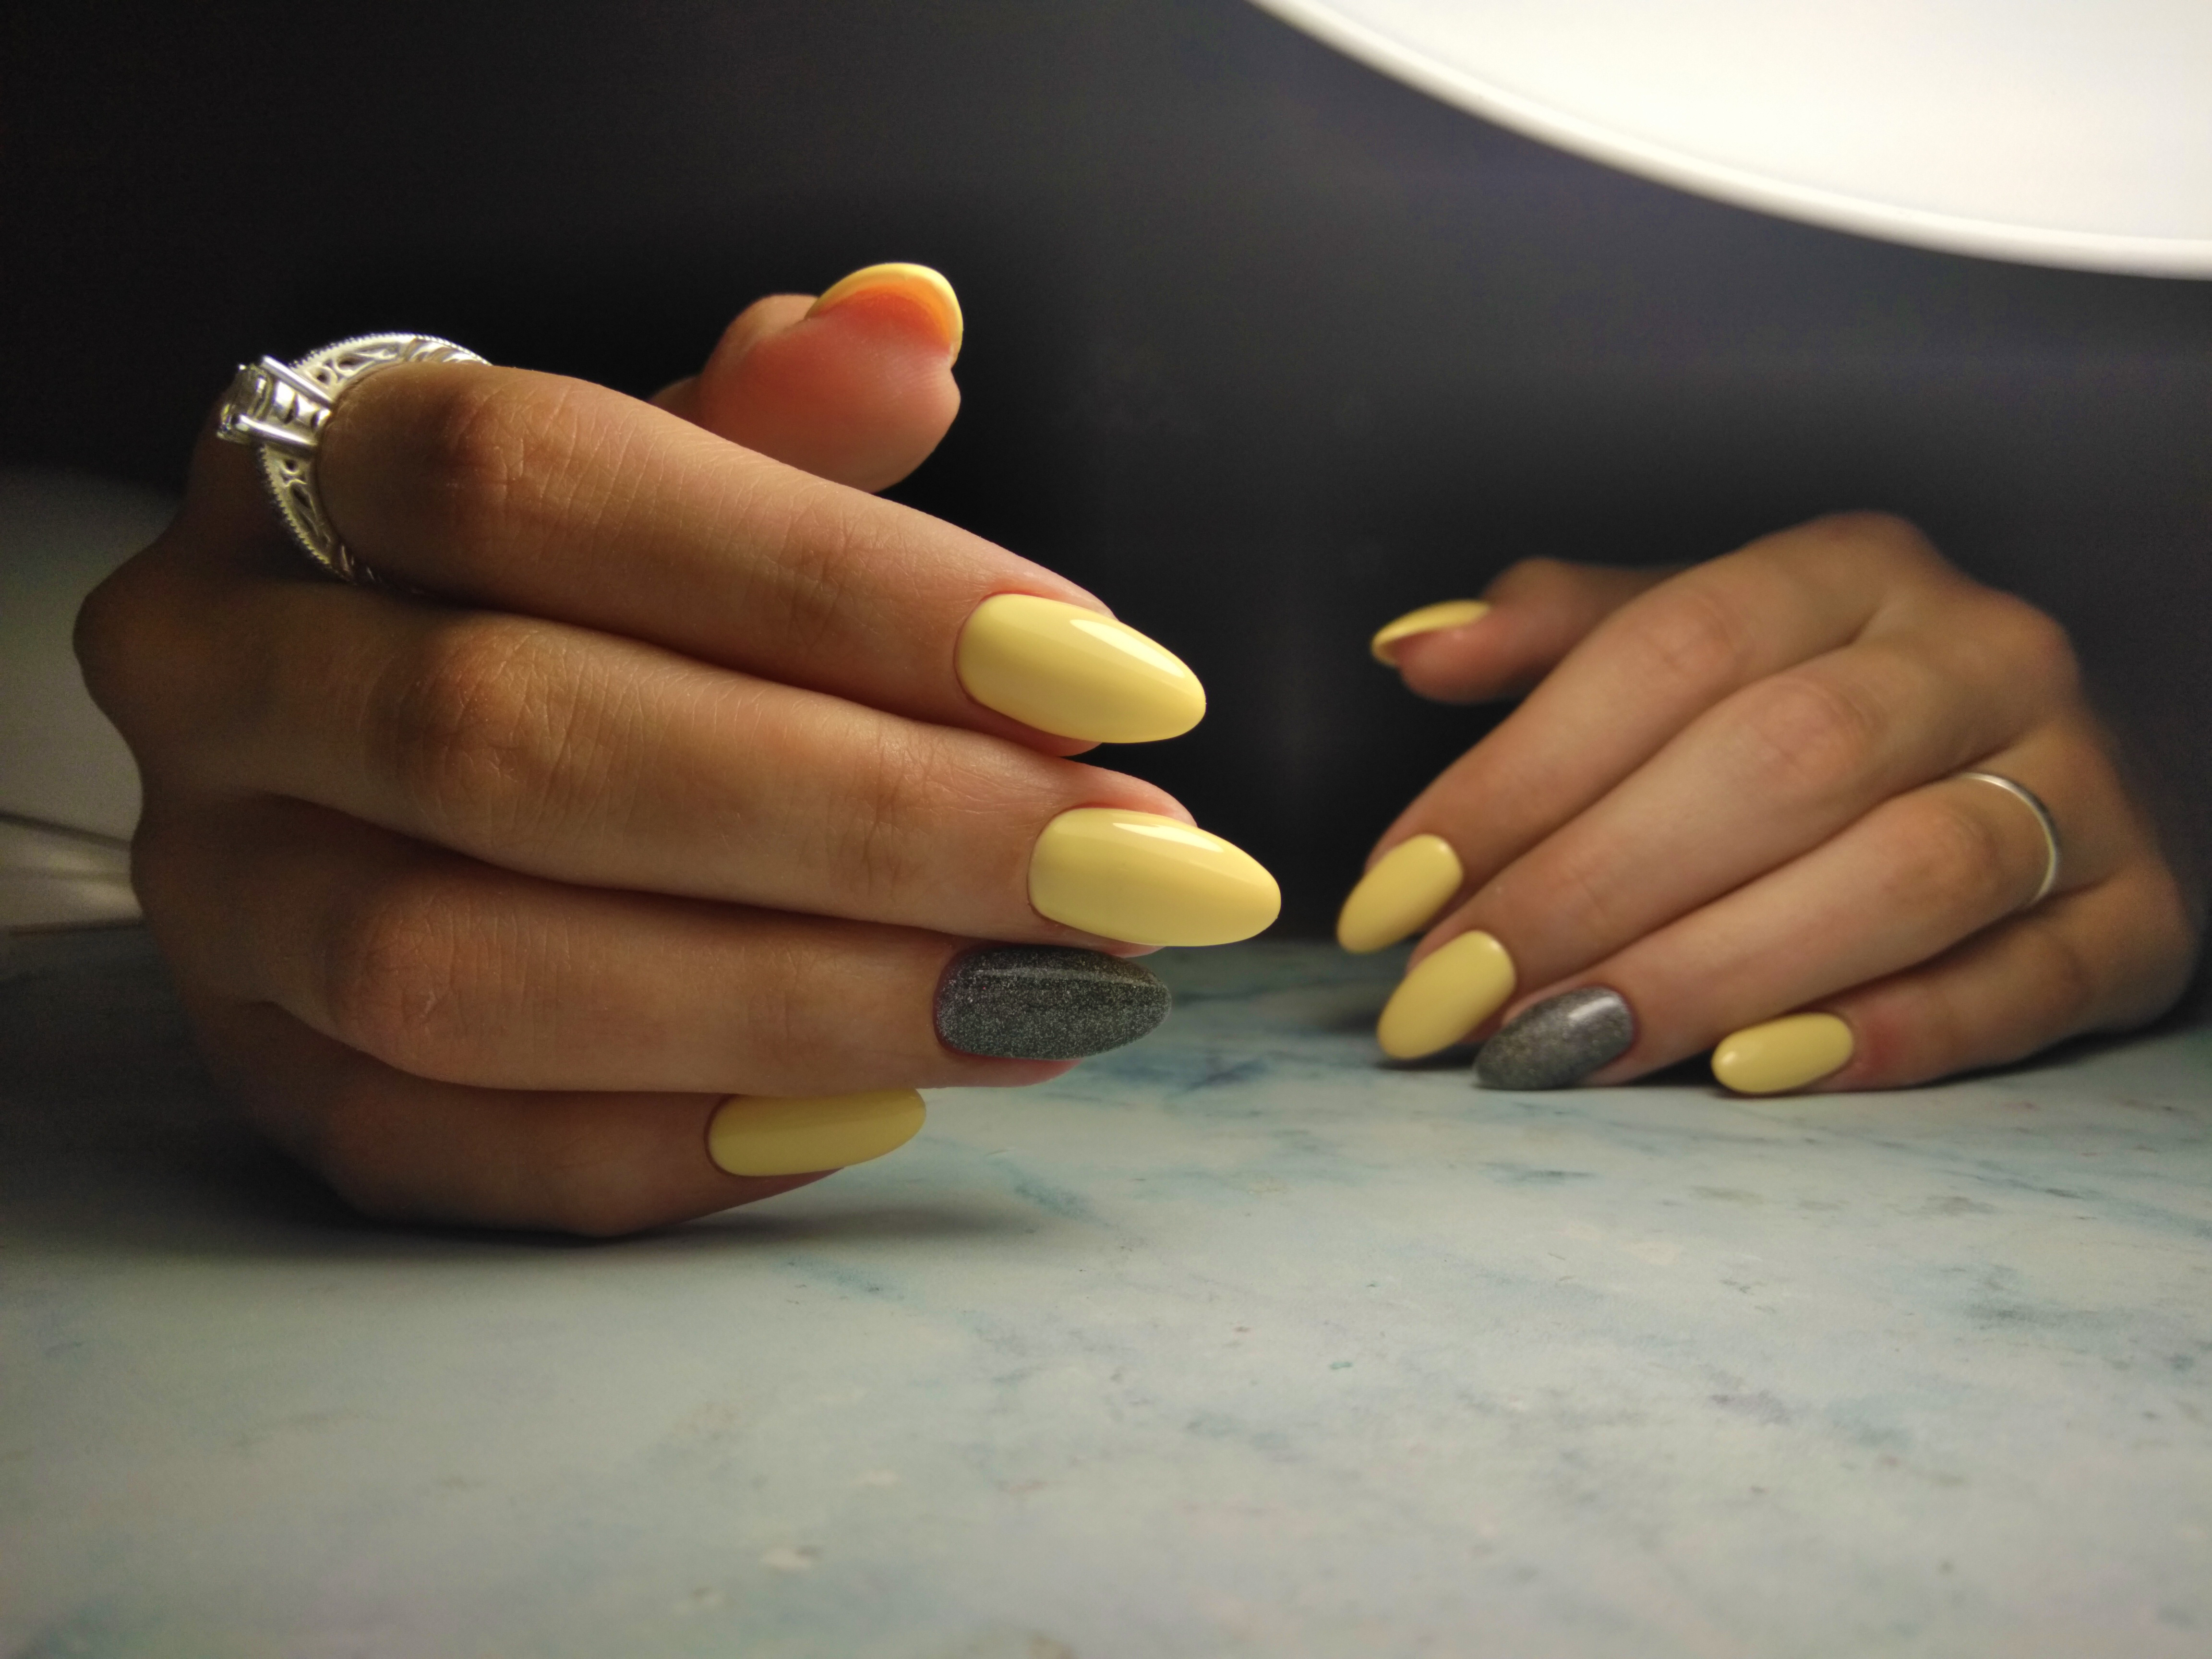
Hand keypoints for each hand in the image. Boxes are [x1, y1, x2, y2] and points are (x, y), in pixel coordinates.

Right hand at [78, 266, 1276, 1232]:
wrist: (360, 748)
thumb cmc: (560, 591)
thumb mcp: (653, 468)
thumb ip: (768, 420)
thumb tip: (909, 328)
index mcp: (307, 472)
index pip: (546, 485)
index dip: (848, 584)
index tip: (1118, 680)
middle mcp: (216, 681)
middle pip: (518, 746)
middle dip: (870, 819)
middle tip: (1134, 870)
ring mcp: (215, 902)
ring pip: (466, 973)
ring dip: (801, 999)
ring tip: (1056, 996)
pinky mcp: (264, 1085)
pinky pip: (449, 1150)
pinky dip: (681, 1142)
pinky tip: (888, 1108)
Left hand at [1341, 514, 2199, 1092]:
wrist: (2038, 769)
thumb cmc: (1828, 711)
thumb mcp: (1697, 643)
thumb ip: (1564, 640)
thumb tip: (1415, 651)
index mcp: (1855, 570)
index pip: (1668, 652)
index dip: (1515, 778)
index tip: (1394, 893)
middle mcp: (1981, 656)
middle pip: (1780, 762)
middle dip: (1591, 889)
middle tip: (1453, 994)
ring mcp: (2082, 785)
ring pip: (1904, 872)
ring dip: (1711, 970)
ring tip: (1559, 1046)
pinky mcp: (2136, 920)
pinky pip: (2018, 986)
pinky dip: (1883, 1035)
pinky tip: (1745, 1074)